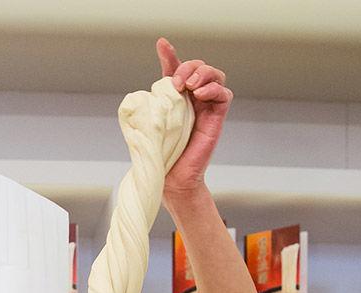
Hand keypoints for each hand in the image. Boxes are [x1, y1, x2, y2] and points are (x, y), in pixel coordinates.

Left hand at [155, 37, 232, 197]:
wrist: (172, 179)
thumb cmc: (160, 156)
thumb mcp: (149, 126)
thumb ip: (148, 108)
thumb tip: (136, 96)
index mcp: (176, 98)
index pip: (176, 69)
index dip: (170, 55)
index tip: (161, 45)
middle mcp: (193, 100)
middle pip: (198, 67)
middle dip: (188, 66)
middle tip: (177, 81)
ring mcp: (207, 107)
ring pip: (214, 75)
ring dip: (203, 73)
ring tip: (190, 86)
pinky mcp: (217, 118)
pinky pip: (224, 94)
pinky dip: (214, 88)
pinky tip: (201, 94)